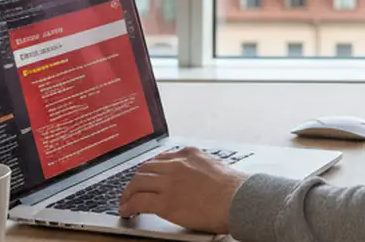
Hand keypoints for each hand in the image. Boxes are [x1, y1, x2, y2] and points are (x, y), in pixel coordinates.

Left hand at [118, 147, 246, 233]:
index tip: (148, 176)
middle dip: (136, 180)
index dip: (150, 169)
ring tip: (126, 202)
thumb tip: (198, 173)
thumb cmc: (234, 188)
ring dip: (128, 193)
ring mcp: (169, 183)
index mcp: (189, 154)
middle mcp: (175, 165)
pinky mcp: (165, 202)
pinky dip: (128, 206)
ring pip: (137, 183)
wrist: (238, 199)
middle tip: (133, 189)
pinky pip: (138, 202)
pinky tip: (127, 211)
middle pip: (145, 169)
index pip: (161, 158)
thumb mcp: (216, 165)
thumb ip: (201, 165)